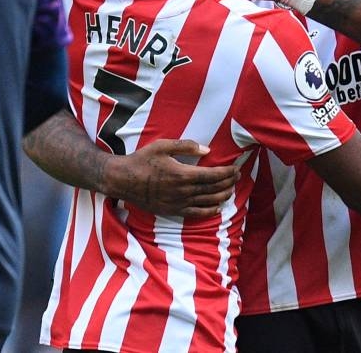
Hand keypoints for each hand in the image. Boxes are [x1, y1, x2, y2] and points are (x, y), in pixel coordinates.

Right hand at [105, 138, 239, 217]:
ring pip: (207, 202)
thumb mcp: (162, 146)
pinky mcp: (172, 211)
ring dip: (222, 196)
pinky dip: (209, 211)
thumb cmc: (142, 160)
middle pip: (213, 188)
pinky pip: (195, 213)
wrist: (122, 180)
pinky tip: (217, 208)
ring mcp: (177, 203)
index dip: (227, 173)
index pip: (212, 175)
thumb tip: (207, 150)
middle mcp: (182, 191)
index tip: (236, 169)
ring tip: (232, 190)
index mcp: (182, 174)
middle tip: (238, 177)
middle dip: (228, 183)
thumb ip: (186, 146)